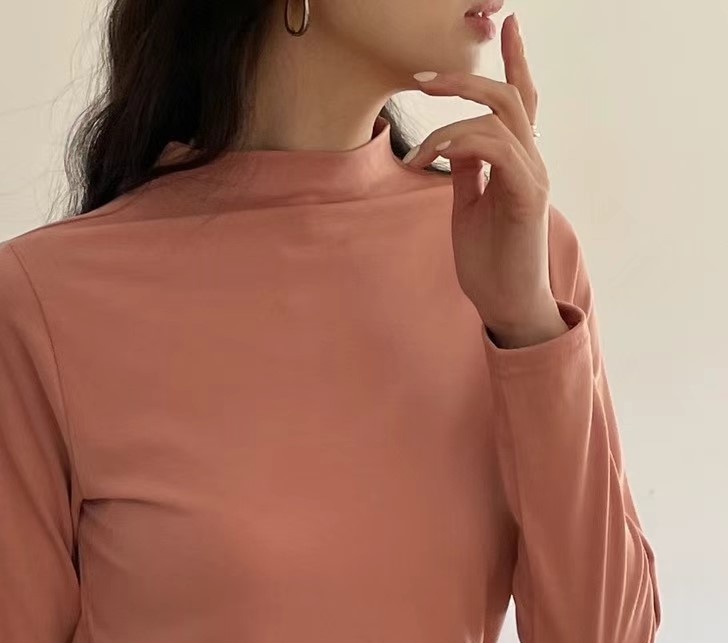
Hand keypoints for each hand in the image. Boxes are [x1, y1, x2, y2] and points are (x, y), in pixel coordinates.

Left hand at [404, 14, 568, 347]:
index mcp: (518, 162)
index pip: (521, 100)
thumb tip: (452, 143)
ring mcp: (533, 176)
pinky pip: (496, 148)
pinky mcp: (526, 196)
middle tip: (421, 78)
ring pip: (499, 117)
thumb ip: (466, 172)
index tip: (508, 22)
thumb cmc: (490, 265)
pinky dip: (459, 145)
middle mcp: (532, 162)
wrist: (506, 307)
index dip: (515, 59)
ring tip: (416, 152)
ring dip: (448, 125)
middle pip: (508, 96)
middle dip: (464, 79)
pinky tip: (432, 161)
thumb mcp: (468, 208)